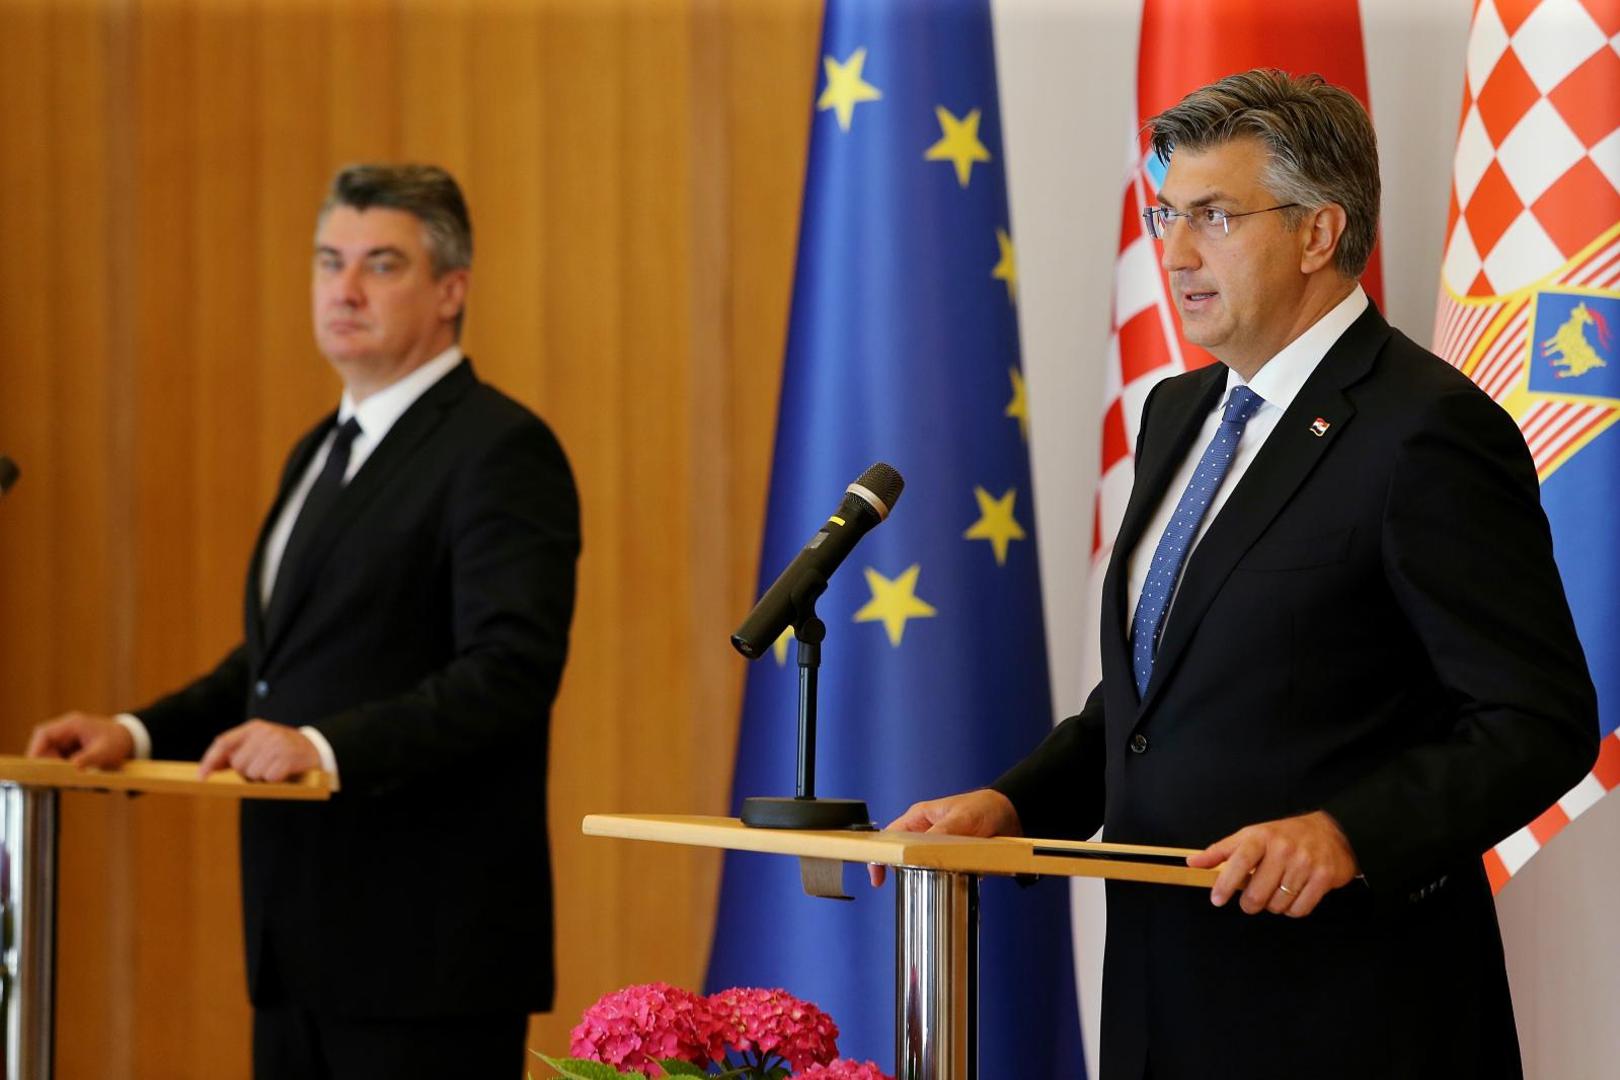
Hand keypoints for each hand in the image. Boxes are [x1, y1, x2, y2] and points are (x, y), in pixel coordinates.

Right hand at [26, 712, 134, 768]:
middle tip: (51, 776)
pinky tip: (68, 775)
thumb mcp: (105, 751)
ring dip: (52, 765)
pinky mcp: (69, 746)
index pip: (44, 733)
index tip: (33, 765)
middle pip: (43, 744)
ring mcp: (66, 737)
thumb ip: (88, 758)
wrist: (129, 738)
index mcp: (73, 724)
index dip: (35, 749)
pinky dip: (59, 766)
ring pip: (48, 752)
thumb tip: (73, 767)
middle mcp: (66, 729)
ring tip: (63, 776)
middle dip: (44, 761)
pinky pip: (56, 757)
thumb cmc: (117, 741)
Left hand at [199, 720, 319, 781]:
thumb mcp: (260, 743)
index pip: (224, 743)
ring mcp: (277, 744)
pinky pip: (270, 777)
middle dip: (247, 771)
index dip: (210, 760)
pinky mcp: (289, 757)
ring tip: (274, 768)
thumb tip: (209, 768)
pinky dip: (275, 779)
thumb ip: (236, 752)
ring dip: (262, 776)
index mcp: (254, 727)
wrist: (317, 749)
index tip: (201, 776)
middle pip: (238, 763)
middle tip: (262, 767)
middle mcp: (265, 733)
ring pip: (253, 773)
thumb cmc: (282, 750)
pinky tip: (283, 772)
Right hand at [867, 789, 1021, 886]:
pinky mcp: (952, 859)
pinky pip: (941, 872)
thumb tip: (921, 848)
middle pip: (904, 856)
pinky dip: (945, 880)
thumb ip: (942, 831)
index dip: (880, 857)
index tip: (877, 876)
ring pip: (922, 867)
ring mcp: (938, 846)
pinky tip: (952, 883)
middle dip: (904, 871)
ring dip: (927, 877)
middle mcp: (925, 832)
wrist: (1012, 814)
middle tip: (910, 884)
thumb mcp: (962, 817)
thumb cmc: (985, 806)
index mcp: (919, 818)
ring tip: (934, 884)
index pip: (889, 838)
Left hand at [1188, 811, 1358, 916]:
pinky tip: (1293, 896)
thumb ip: (1221, 851)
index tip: (1217, 900)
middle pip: (1257, 893)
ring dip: (1274, 905)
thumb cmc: (1283, 836)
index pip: (1239, 862)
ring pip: (1278, 904)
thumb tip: (1192, 862)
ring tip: (1277, 891)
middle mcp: (1283, 849)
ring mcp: (1305, 863)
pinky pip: (1300, 909)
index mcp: (1261, 837)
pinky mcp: (1323, 877)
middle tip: (1252, 900)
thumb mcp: (1250, 836)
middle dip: (1250, 904)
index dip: (1225, 884)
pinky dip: (1292, 910)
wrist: (1330, 831)